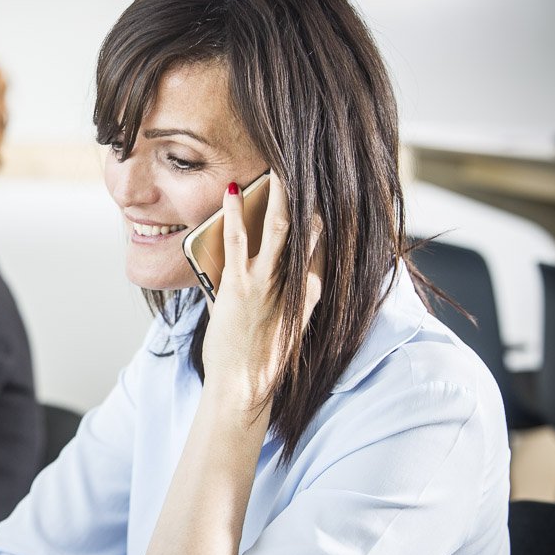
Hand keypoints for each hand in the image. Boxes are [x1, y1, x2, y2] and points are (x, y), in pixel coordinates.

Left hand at [201, 172, 323, 401]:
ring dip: (279, 195)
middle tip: (306, 166)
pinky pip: (237, 241)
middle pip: (308, 229)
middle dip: (308, 197)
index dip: (323, 217)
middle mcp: (295, 284)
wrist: (244, 387)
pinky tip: (230, 192)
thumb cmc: (259, 360)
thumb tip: (271, 275)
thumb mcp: (285, 325)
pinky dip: (233, 214)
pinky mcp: (240, 286)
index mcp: (310, 292)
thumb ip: (284, 296)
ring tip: (277, 168)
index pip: (322, 245)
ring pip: (279, 228)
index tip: (323, 192)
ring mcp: (268, 283)